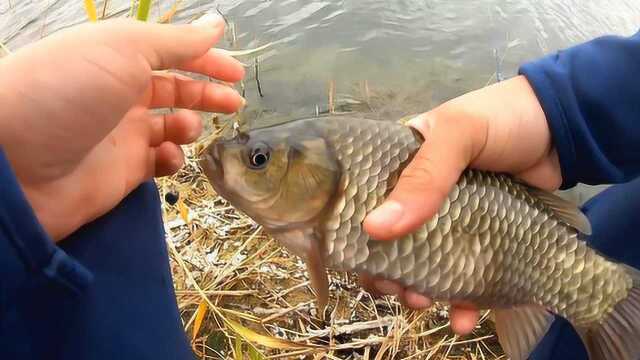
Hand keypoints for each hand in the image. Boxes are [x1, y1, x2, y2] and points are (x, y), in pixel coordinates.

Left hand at [0, 15, 244, 241]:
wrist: (15, 163)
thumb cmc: (69, 91)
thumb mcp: (126, 49)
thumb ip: (178, 42)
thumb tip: (217, 24)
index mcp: (118, 58)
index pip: (173, 55)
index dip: (207, 61)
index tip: (237, 74)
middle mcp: (120, 93)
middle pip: (176, 91)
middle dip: (208, 95)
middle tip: (234, 104)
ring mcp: (121, 134)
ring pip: (172, 128)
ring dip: (189, 126)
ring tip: (187, 128)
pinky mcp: (123, 172)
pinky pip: (159, 163)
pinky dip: (172, 159)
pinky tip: (168, 156)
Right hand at [361, 75, 557, 334]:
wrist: (563, 127)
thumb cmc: (501, 118)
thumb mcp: (458, 133)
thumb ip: (423, 176)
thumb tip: (375, 228)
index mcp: (398, 166)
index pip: (361, 204)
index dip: (353, 237)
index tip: (357, 263)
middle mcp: (417, 197)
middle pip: (389, 243)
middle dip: (386, 273)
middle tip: (395, 288)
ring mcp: (449, 222)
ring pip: (423, 267)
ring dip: (417, 292)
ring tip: (423, 303)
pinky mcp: (480, 241)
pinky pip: (464, 277)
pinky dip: (461, 303)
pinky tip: (463, 319)